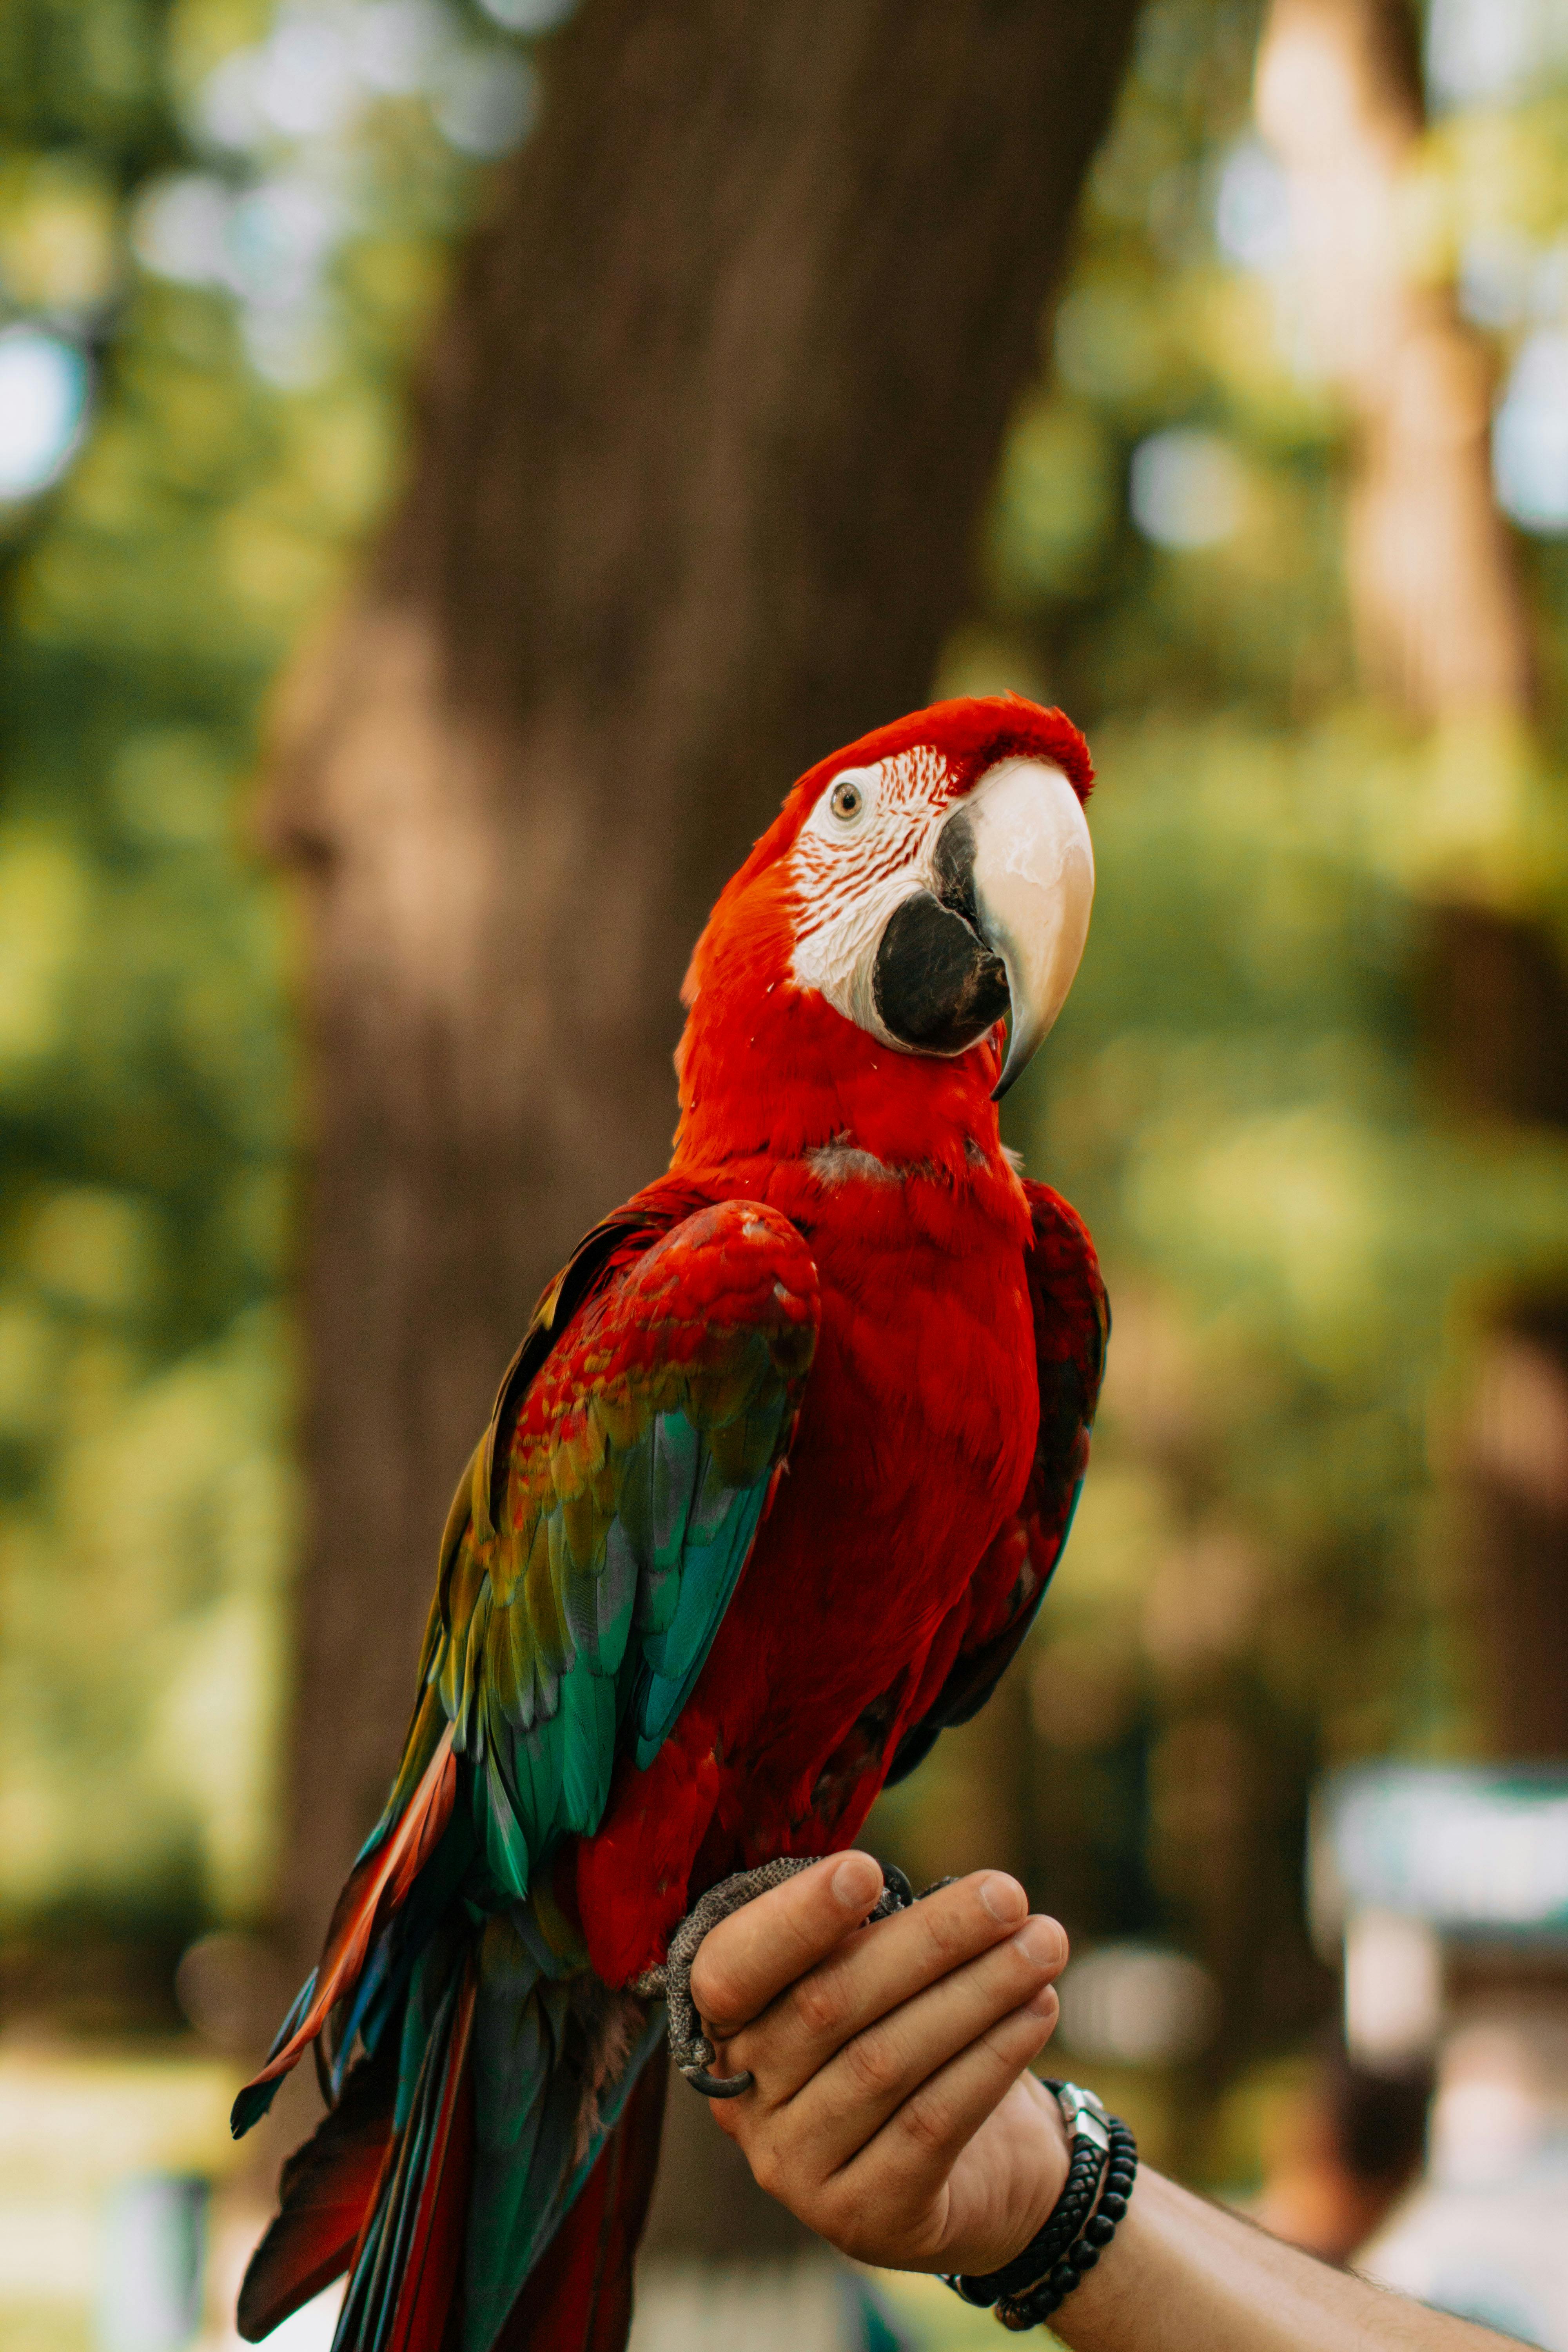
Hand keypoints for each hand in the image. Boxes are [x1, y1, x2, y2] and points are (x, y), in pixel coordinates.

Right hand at [687, 1851, 1071, 2274]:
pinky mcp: (859, 2218)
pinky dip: (990, 2059)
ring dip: (975, 1994)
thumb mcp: (881, 1980)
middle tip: (1007, 1895)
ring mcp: (793, 2169)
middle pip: (827, 2006)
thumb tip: (951, 1891)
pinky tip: (1039, 2010)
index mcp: (727, 2024)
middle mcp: (743, 2099)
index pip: (731, 1969)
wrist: (979, 2171)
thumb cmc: (914, 2038)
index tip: (865, 1868)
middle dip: (928, 1940)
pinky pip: (928, 2126)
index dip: (793, 1920)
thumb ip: (875, 1936)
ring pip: (884, 2063)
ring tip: (1042, 1946)